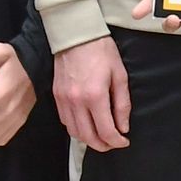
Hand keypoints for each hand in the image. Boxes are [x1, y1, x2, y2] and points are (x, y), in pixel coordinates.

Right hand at [53, 36, 130, 151]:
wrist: (76, 34)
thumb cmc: (101, 50)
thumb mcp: (119, 74)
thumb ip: (122, 103)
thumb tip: (123, 126)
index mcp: (95, 96)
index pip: (106, 131)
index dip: (117, 141)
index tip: (124, 141)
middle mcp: (76, 102)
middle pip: (88, 137)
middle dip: (103, 145)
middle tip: (113, 143)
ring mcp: (64, 100)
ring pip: (75, 132)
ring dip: (88, 139)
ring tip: (101, 137)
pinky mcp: (56, 96)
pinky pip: (65, 121)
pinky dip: (76, 128)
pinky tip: (86, 124)